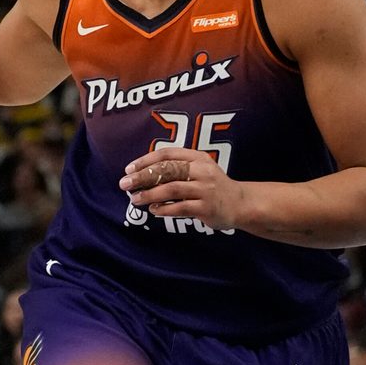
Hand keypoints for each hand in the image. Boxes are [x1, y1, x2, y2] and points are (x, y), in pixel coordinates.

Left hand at [119, 147, 244, 229]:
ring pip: (171, 189)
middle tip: (125, 184)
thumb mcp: (199, 168)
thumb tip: (142, 173)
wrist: (241, 203)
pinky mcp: (206, 208)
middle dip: (142, 177)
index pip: (167, 154)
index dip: (145, 160)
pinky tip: (153, 210)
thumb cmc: (213, 185)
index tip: (129, 169)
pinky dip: (164, 209)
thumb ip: (177, 167)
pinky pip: (180, 207)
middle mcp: (202, 170)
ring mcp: (205, 189)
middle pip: (166, 170)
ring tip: (135, 199)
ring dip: (149, 194)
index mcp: (197, 157)